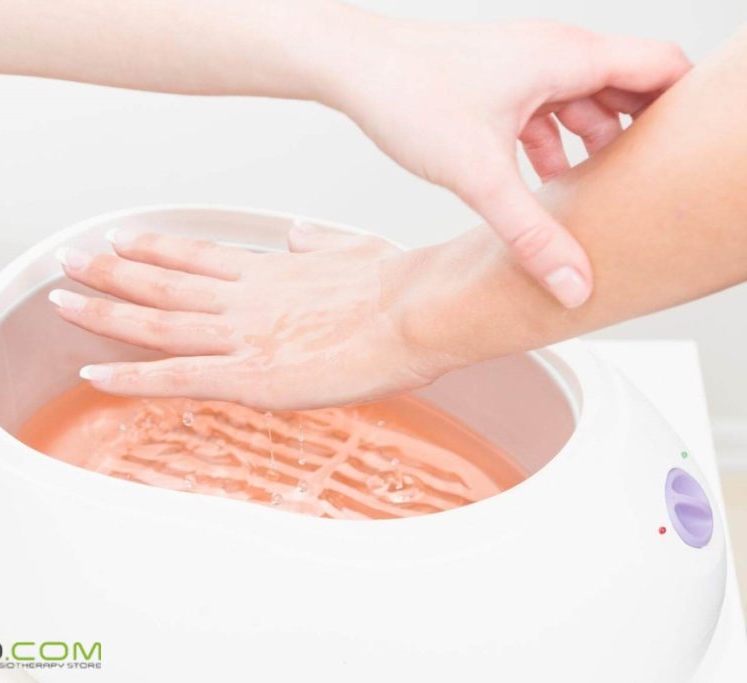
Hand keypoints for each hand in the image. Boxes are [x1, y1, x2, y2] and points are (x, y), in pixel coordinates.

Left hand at [49, 223, 458, 409]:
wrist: (417, 310)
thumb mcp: (350, 248)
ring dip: (102, 312)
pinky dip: (130, 376)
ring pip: (154, 323)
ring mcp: (240, 336)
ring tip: (60, 302)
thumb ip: (315, 243)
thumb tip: (296, 233)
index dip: (152, 248)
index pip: (195, 256)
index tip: (121, 239)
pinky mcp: (248, 377)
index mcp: (269, 271)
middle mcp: (243, 298)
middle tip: (68, 260)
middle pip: (159, 282)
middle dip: (108, 272)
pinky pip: (174, 377)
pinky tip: (95, 374)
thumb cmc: (396, 285)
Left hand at [317, 17, 690, 307]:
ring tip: (597, 199)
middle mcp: (554, 53)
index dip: (685, 112)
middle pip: (626, 91)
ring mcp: (524, 65)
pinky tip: (542, 186)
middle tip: (647, 193)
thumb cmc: (408, 94)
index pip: (661, 68)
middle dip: (639, 141)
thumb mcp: (479, 175)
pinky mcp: (496, 81)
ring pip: (583, 104)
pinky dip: (553, 145)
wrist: (351, 67)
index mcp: (569, 57)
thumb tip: (572, 281)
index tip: (687, 160)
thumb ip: (531, 234)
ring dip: (592, 148)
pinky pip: (546, 111)